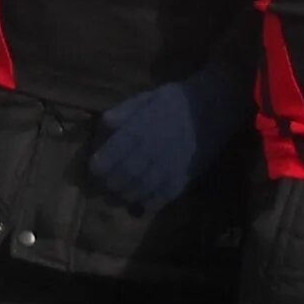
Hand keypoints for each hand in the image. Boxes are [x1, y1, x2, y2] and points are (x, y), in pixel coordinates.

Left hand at [88, 60, 252, 212]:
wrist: (212, 108)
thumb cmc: (174, 101)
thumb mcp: (142, 99)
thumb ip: (120, 115)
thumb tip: (100, 131)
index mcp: (136, 133)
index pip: (106, 161)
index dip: (95, 170)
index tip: (91, 170)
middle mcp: (148, 155)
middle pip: (118, 180)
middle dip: (105, 186)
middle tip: (99, 187)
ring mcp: (165, 171)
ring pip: (136, 193)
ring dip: (121, 197)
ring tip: (115, 195)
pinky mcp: (181, 181)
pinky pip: (158, 201)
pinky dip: (144, 205)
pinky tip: (138, 202)